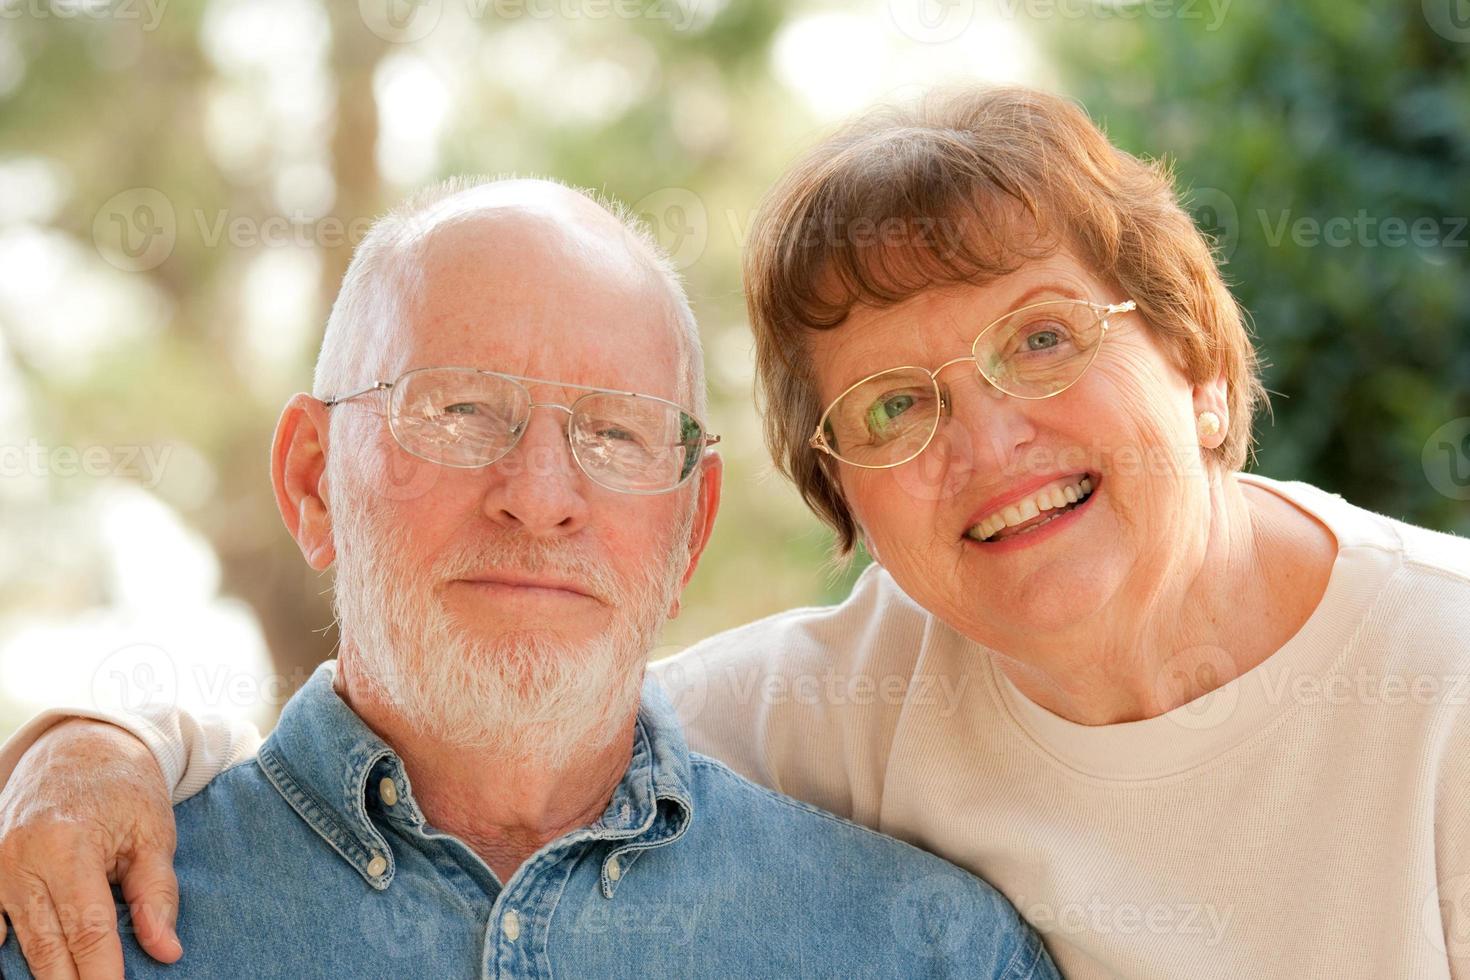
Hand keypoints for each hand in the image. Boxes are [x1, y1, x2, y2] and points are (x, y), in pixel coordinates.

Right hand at [0, 719, 181, 978]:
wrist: (77, 747)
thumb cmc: (124, 788)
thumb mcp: (153, 832)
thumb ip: (156, 893)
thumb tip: (167, 951)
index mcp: (66, 846)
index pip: (87, 930)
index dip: (102, 973)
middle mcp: (19, 861)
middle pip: (46, 947)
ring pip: (19, 944)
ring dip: (46, 974)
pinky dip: (10, 952)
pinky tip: (28, 972)